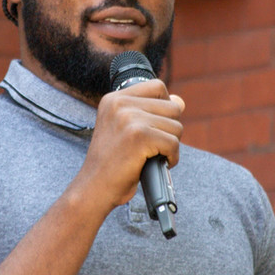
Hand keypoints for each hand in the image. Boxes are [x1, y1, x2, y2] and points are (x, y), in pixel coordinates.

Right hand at [75, 78, 184, 211]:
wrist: (94, 188)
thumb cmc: (112, 163)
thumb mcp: (123, 128)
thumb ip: (149, 112)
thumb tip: (180, 101)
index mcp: (113, 99)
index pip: (157, 86)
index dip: (166, 105)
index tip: (157, 124)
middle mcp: (120, 104)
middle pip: (172, 107)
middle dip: (170, 129)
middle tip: (154, 146)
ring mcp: (129, 118)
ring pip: (176, 126)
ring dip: (171, 145)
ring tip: (153, 156)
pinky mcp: (140, 136)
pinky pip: (173, 143)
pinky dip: (172, 157)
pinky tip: (159, 163)